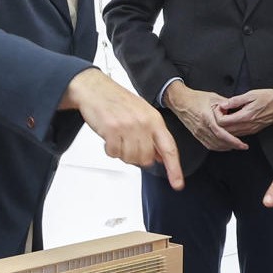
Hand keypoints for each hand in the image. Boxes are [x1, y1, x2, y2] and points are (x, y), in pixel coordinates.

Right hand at [64, 68, 184, 188]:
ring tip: (118, 139)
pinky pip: (114, 153)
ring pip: (130, 158)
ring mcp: (127, 126)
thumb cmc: (118, 101)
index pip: (169, 148)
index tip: (177, 184)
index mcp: (154, 120)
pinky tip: (109, 138)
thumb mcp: (143, 114)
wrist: (95, 88)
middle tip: (128, 145)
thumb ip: (153, 135)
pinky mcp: (111, 129)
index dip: (174, 169)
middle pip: (146, 158)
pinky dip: (110, 150)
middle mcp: (143, 123)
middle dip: (137, 157)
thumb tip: (161, 157)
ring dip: (122, 154)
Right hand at [163, 83, 248, 151]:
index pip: (221, 133)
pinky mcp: (196, 135)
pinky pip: (208, 145)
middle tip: (243, 146)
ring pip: (214, 145)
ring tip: (236, 146)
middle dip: (233, 146)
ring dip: (226, 147)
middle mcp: (202, 127)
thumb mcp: (213, 97)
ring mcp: (198, 132)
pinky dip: (218, 147)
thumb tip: (236, 109)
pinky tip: (224, 146)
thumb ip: (226, 104)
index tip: (242, 143)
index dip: (233, 140)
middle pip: (219, 142)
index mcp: (206, 117)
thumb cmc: (195, 98)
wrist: (180, 101)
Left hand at [212, 87, 272, 137]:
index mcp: (246, 116)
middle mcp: (248, 126)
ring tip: (226, 115)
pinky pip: (239, 133)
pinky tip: (233, 120)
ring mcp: (251, 130)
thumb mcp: (251, 94)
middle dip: (219, 122)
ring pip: (231, 134)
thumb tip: (223, 104)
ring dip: (226, 127)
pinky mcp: (253, 131)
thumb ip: (235, 101)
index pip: (223, 122)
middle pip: (225, 131)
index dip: (217, 115)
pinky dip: (233, 129)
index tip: (219, 108)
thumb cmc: (268, 97)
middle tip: (220, 112)